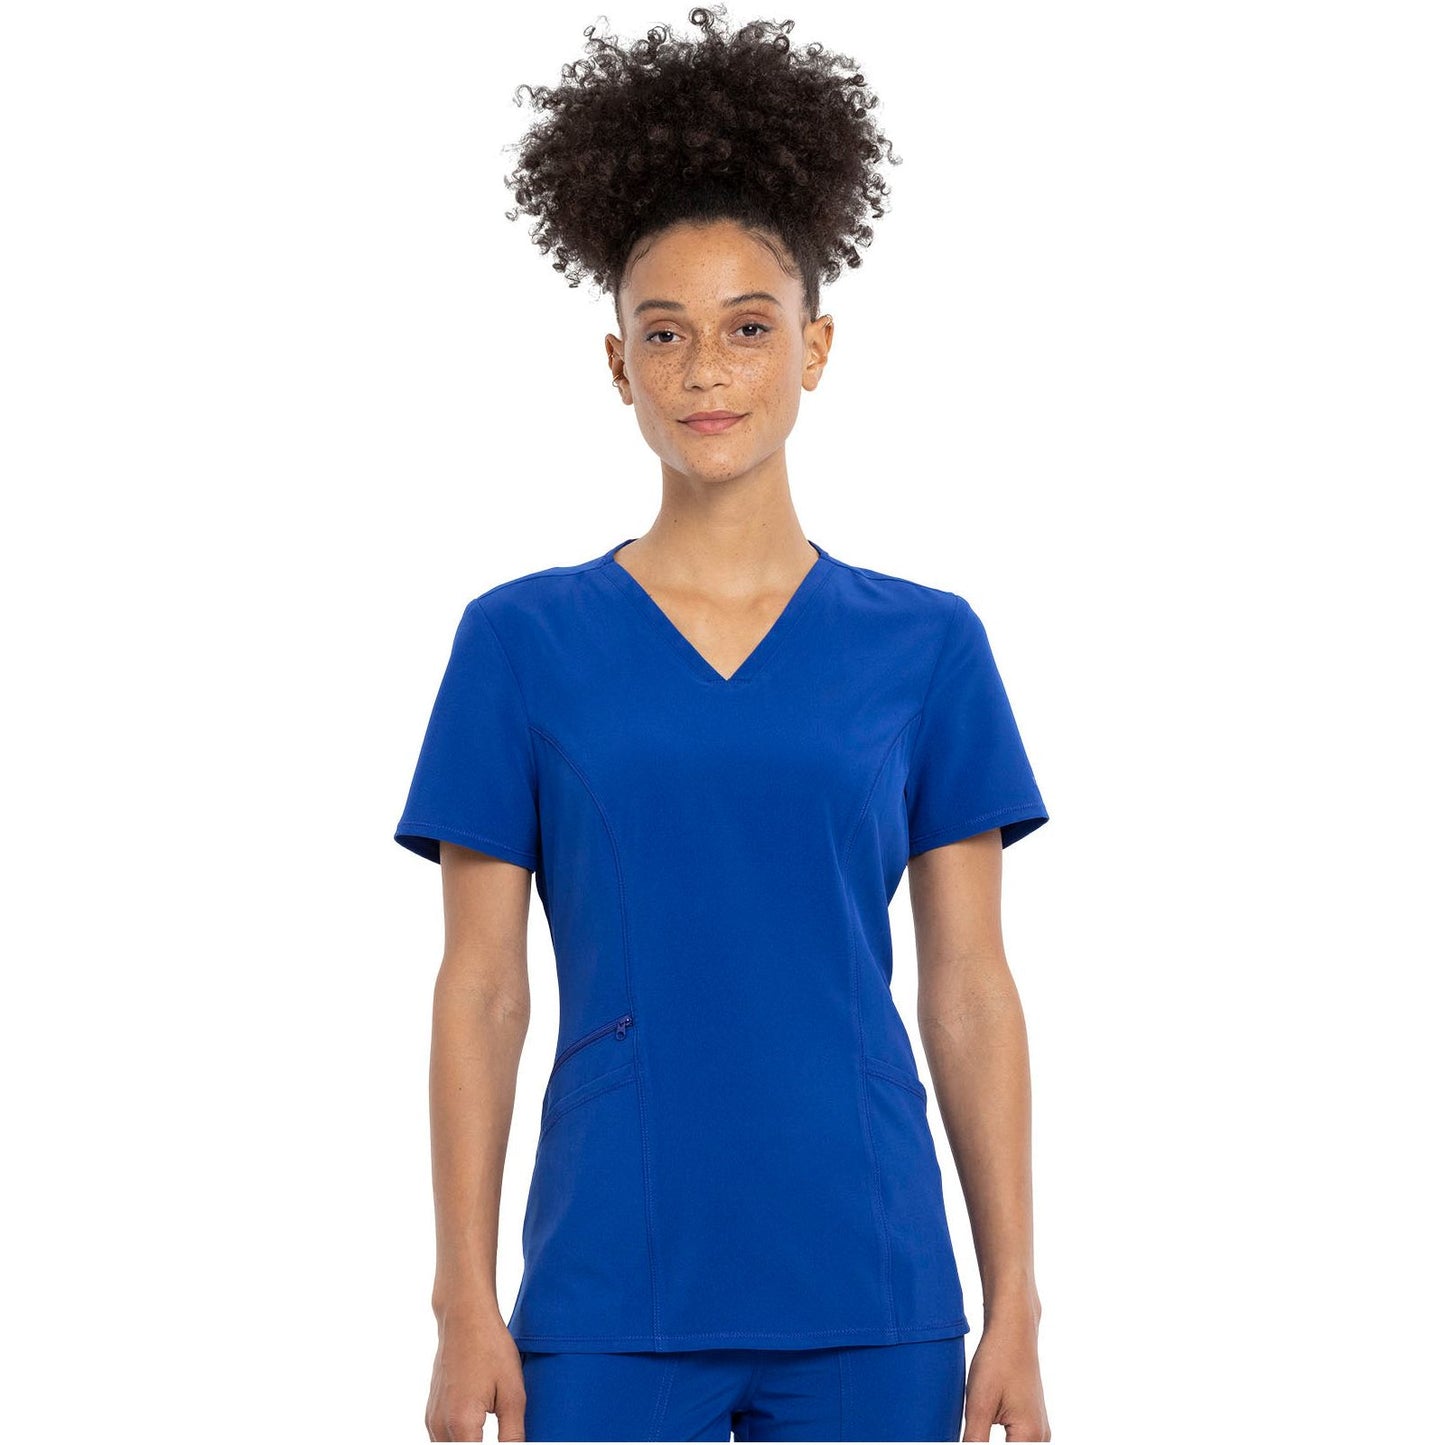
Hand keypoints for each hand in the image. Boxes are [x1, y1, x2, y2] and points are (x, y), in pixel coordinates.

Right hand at [425, 1311, 526, 1440]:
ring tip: (490, 1429)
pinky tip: (478, 1428)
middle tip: (503, 1435)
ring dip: (469, 1444)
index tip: (506, 1442)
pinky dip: (459, 1439)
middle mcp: (440, 1425)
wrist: (465, 1316)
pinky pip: (442, 1439)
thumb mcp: (513, 1393)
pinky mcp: (431, 1411)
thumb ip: (513, 1435)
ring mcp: (432, 1418)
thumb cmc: (490, 1348)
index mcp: (461, 1424)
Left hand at [961, 1318, 1049, 1441]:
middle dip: (984, 1444)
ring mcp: (1039, 1430)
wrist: (1014, 1329)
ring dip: (990, 1441)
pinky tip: (981, 1431)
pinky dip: (1000, 1441)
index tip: (971, 1433)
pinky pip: (1017, 1442)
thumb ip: (973, 1441)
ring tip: (975, 1426)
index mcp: (1030, 1437)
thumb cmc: (997, 1360)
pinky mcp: (1032, 1422)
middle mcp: (1040, 1438)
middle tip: (971, 1428)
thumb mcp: (978, 1405)